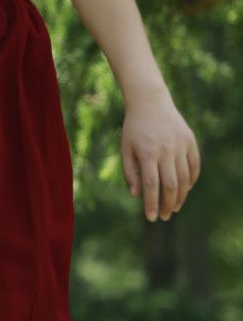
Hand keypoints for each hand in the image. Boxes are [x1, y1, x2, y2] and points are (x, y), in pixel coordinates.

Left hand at [122, 90, 200, 221]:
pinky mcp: (190, 141)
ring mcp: (180, 145)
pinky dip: (191, 180)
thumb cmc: (134, 128)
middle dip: (168, 204)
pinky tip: (185, 190)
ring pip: (184, 178)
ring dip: (180, 196)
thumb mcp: (126, 148)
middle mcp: (166, 150)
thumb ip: (130, 172)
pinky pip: (194, 166)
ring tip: (174, 207)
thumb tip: (136, 194)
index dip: (152, 203)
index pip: (151, 185)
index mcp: (147, 153)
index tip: (152, 217)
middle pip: (170, 185)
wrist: (150, 102)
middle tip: (164, 216)